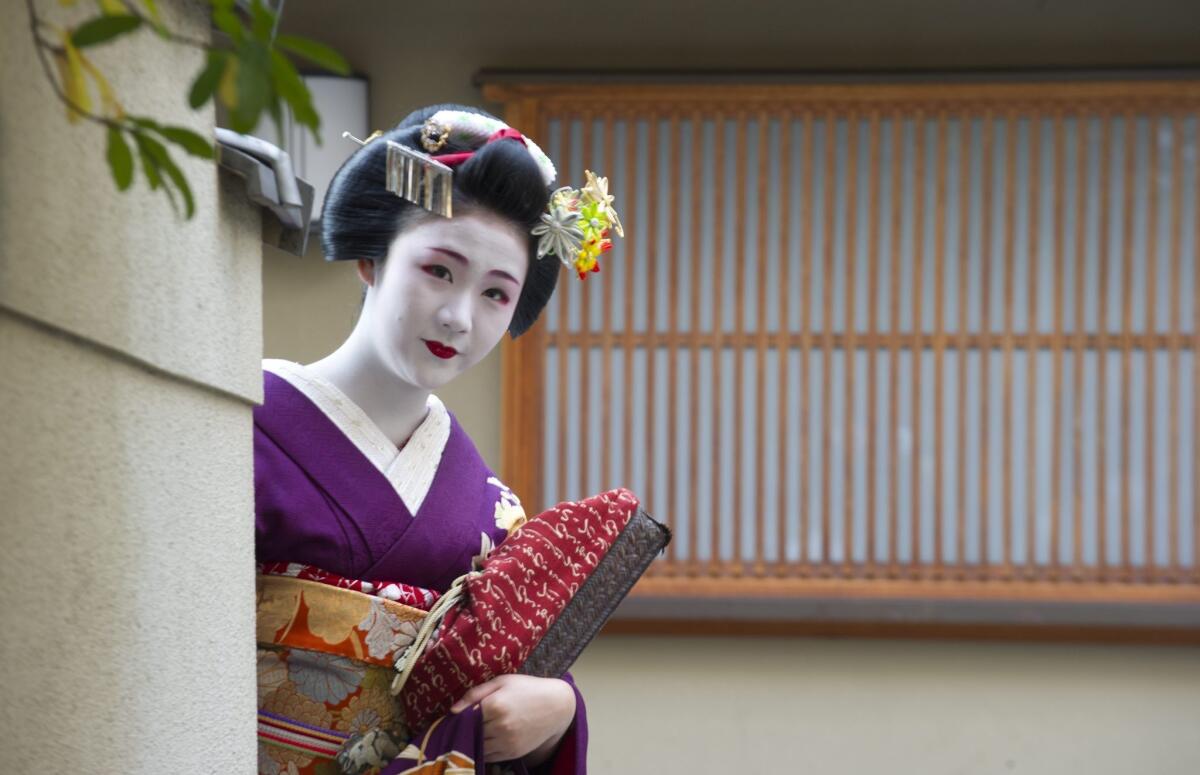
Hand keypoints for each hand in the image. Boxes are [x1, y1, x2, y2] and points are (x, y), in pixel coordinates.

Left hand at [449, 674, 575, 763]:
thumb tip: (452, 710)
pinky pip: (489, 756)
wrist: (557, 705)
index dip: (459, 717)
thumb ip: (475, 694)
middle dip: (464, 730)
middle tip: (462, 725)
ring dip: (472, 742)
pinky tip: (485, 740)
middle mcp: (500, 726)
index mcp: (495, 705)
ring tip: (473, 732)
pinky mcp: (513, 753)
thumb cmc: (527, 688)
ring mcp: (507, 742)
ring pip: (477, 747)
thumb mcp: (501, 682)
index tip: (456, 716)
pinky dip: (483, 750)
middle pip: (470, 733)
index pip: (464, 717)